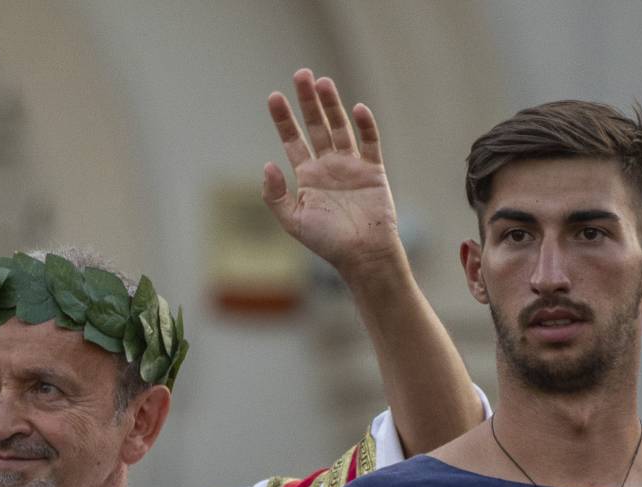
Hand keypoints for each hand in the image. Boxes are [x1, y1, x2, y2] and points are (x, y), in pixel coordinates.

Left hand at [262, 69, 404, 281]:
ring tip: (322, 82)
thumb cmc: (327, 243)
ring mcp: (351, 166)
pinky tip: (356, 108)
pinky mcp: (373, 170)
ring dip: (332, 105)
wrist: (362, 255)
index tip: (274, 97)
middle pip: (316, 125)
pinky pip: (369, 142)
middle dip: (308, 101)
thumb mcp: (293, 221)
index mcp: (307, 176)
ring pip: (340, 127)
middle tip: (301, 74)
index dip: (283, 118)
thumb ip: (276, 195)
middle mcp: (328, 166)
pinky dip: (364, 125)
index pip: (292, 139)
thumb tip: (268, 164)